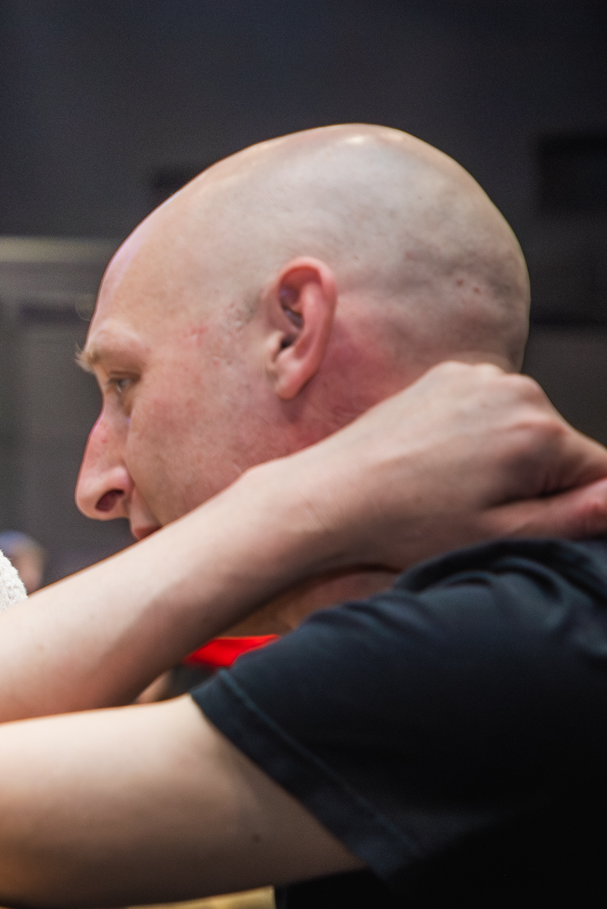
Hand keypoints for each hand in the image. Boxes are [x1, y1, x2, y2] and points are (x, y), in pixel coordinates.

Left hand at [266, 362, 606, 572]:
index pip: (600, 472)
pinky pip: (485, 408)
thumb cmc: (404, 522)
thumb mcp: (502, 534)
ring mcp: (475, 376)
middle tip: (477, 507)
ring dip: (503, 456)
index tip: (525, 518)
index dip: (572, 505)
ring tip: (449, 486)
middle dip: (535, 480)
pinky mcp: (444, 375)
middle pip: (560, 446)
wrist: (328, 495)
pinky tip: (435, 461)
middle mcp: (514, 390)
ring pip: (523, 426)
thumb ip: (577, 514)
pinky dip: (473, 434)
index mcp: (537, 431)